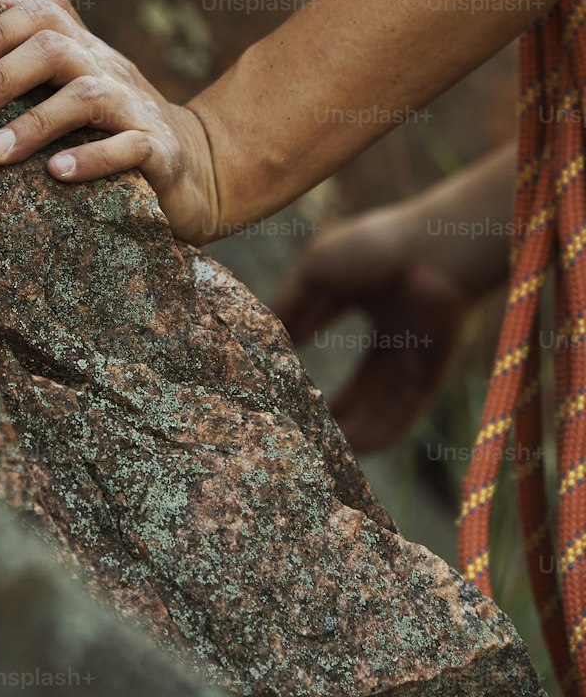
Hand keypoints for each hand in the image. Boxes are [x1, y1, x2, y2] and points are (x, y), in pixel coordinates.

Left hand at [0, 0, 220, 244]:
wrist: (199, 169)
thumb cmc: (113, 129)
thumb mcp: (75, 88)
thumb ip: (33, 65)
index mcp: (84, 50)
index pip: (41, 12)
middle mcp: (109, 68)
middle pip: (54, 46)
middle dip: (0, 78)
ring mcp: (136, 108)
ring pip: (85, 96)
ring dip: (34, 124)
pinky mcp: (160, 152)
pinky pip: (129, 147)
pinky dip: (91, 158)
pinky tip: (57, 173)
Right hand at [271, 205, 471, 452]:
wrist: (433, 251)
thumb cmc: (375, 247)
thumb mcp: (317, 268)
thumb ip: (289, 302)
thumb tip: (264, 336)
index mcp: (365, 295)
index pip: (328, 336)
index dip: (306, 351)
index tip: (281, 379)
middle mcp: (393, 328)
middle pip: (361, 381)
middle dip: (336, 408)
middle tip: (304, 429)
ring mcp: (415, 350)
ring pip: (382, 401)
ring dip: (355, 426)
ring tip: (325, 449)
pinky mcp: (433, 369)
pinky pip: (406, 410)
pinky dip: (383, 430)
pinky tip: (357, 447)